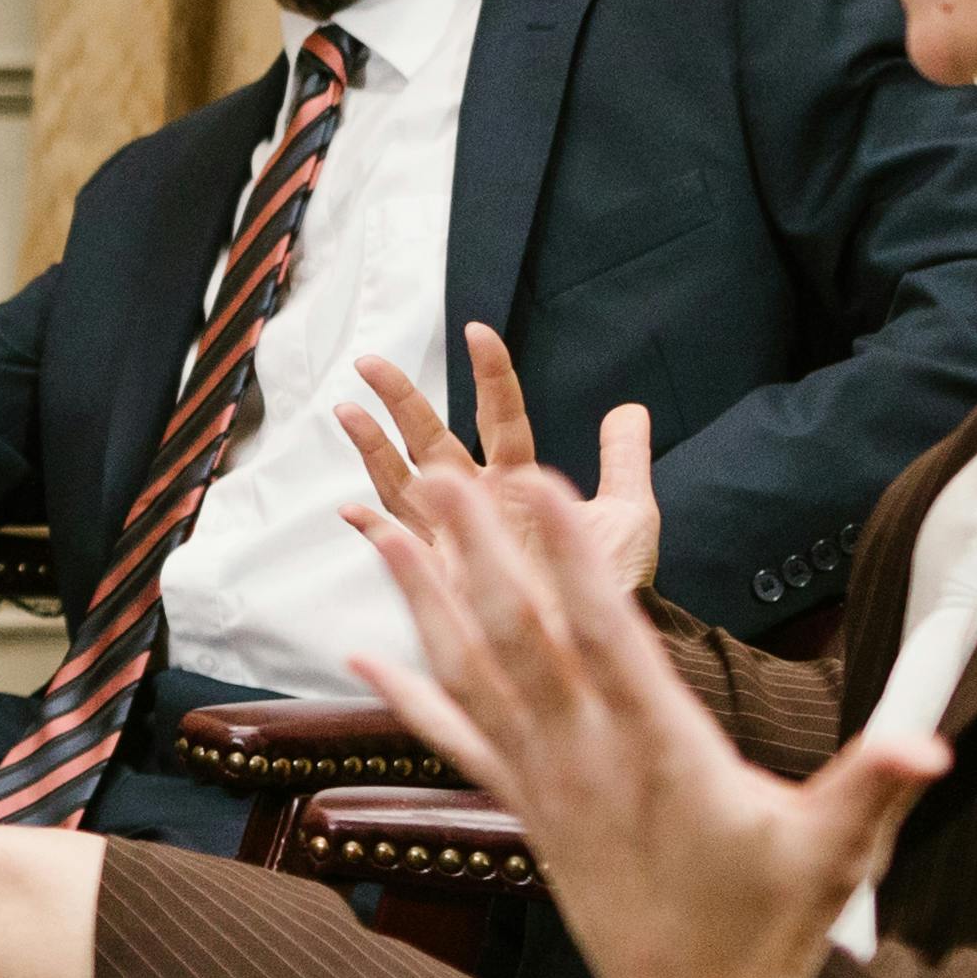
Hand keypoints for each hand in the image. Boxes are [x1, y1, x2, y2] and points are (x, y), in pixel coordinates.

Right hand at [333, 323, 657, 601]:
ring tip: (346, 410)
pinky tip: (350, 510)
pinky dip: (373, 531)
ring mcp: (456, 536)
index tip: (478, 331)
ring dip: (373, 449)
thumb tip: (630, 408)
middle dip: (401, 400)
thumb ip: (624, 461)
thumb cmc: (616, 585)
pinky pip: (401, 547)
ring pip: (403, 483)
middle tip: (370, 361)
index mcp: (520, 481)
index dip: (489, 375)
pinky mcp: (444, 575)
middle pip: (431, 440)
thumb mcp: (629, 515)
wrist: (604, 646)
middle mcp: (480, 502)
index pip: (500, 417)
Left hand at [339, 454, 939, 977]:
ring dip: (429, 606)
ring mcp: (549, 787)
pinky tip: (363, 658)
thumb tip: (931, 746)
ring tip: (388, 535)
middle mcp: (591, 761)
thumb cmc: (771, 927)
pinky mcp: (529, 814)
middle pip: (524, 640)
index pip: (610, 637)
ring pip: (476, 679)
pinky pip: (459, 744)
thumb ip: (877, 788)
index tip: (540, 489)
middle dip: (480, 556)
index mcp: (665, 753)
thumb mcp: (835, 855)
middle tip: (439, 480)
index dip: (572, 561)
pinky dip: (411, 698)